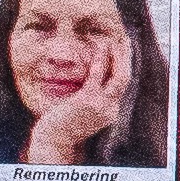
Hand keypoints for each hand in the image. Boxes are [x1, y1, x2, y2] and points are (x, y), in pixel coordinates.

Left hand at [25, 33, 132, 167]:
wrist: (53, 141)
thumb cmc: (62, 126)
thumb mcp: (82, 113)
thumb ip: (90, 100)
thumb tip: (88, 83)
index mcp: (110, 113)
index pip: (121, 86)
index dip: (122, 66)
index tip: (119, 51)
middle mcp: (110, 110)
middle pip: (125, 79)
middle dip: (126, 58)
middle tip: (124, 40)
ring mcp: (101, 106)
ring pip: (119, 76)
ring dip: (119, 56)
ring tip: (114, 39)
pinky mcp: (88, 100)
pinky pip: (98, 74)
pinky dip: (101, 58)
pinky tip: (100, 46)